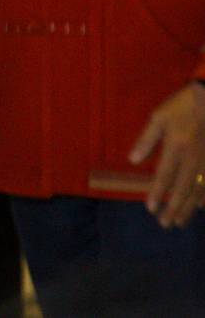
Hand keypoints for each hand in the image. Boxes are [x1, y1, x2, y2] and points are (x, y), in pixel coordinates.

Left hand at [129, 81, 204, 227]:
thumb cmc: (182, 106)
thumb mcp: (159, 118)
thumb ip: (146, 140)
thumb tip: (132, 160)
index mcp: (176, 148)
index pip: (164, 177)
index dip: (157, 194)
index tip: (150, 208)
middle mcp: (193, 160)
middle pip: (182, 190)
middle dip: (172, 208)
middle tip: (164, 224)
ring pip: (199, 192)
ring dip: (188, 208)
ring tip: (179, 222)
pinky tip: (201, 207)